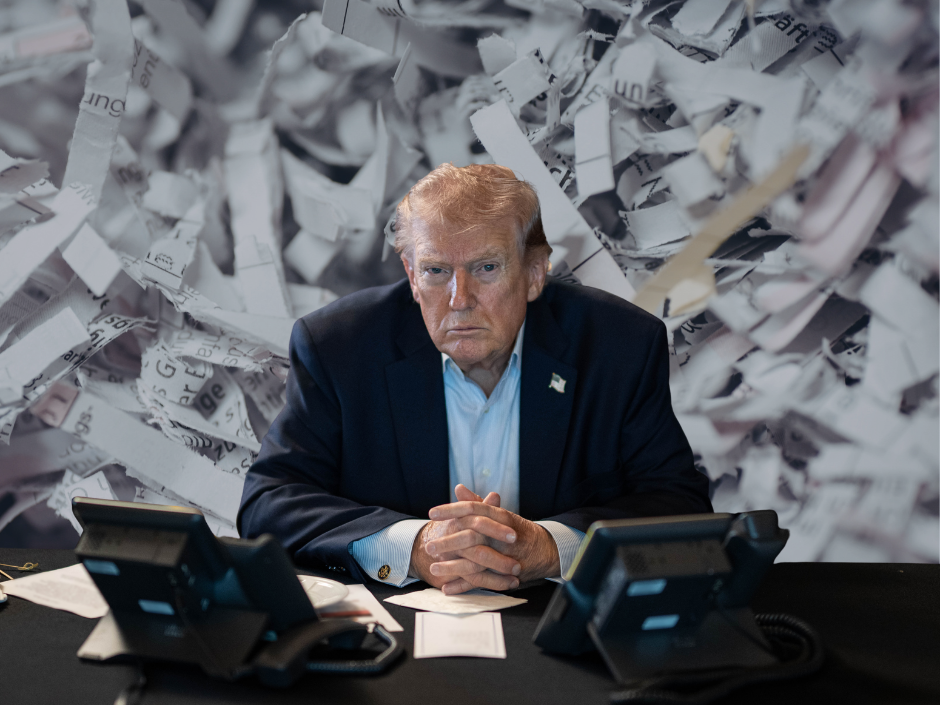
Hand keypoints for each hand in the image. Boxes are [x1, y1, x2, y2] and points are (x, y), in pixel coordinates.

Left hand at [423, 489, 560, 592]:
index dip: (451, 510)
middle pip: (472, 535)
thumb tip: (459, 488)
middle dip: (448, 541)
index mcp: (499, 516)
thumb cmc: (517, 530)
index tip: (432, 513)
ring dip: (452, 566)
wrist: (545, 550)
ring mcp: (504, 554)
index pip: (472, 509)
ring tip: (433, 568)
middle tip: (429, 546)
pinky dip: (463, 585)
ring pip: (475, 560)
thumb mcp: (498, 514)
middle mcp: (501, 533)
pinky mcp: (505, 573)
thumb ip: (478, 503)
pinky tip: (447, 588)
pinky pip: (482, 580)